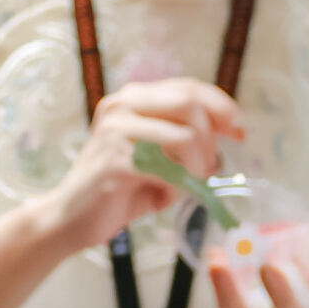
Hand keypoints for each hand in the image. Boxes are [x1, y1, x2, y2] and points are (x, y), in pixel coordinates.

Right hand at [49, 81, 245, 247]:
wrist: (69, 219)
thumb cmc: (118, 189)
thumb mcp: (156, 154)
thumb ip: (184, 135)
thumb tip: (230, 129)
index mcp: (131, 98)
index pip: (189, 87)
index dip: (222, 107)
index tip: (239, 131)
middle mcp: (122, 106)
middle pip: (190, 104)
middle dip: (212, 138)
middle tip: (209, 167)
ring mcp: (117, 132)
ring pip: (186, 137)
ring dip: (197, 168)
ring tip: (184, 186)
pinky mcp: (116, 161)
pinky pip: (169, 170)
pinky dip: (177, 188)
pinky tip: (164, 197)